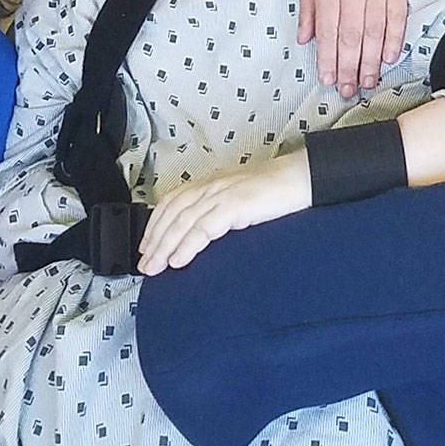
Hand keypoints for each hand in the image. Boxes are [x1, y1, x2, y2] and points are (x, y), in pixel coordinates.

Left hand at [137, 151, 310, 274]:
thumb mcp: (238, 199)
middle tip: (145, 264)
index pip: (172, 202)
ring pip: (183, 221)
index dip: (155, 224)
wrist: (299, 178)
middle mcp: (211, 186)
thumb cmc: (274, 191)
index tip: (146, 246)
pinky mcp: (234, 205)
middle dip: (155, 240)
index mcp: (210, 183)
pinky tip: (179, 260)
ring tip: (155, 267)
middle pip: (172, 213)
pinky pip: (204, 228)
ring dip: (165, 246)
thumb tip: (202, 237)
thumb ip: (218, 212)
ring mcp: (222, 194)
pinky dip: (188, 245)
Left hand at [299, 0, 409, 98]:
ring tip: (368, 82)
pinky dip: (393, 40)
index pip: (327, 31)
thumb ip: (308, 6)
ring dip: (371, 61)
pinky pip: (397, 18)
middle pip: (351, 37)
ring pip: (374, 33)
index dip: (328, 59)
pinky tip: (388, 58)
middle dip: (349, 68)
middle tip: (349, 91)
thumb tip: (305, 39)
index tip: (328, 80)